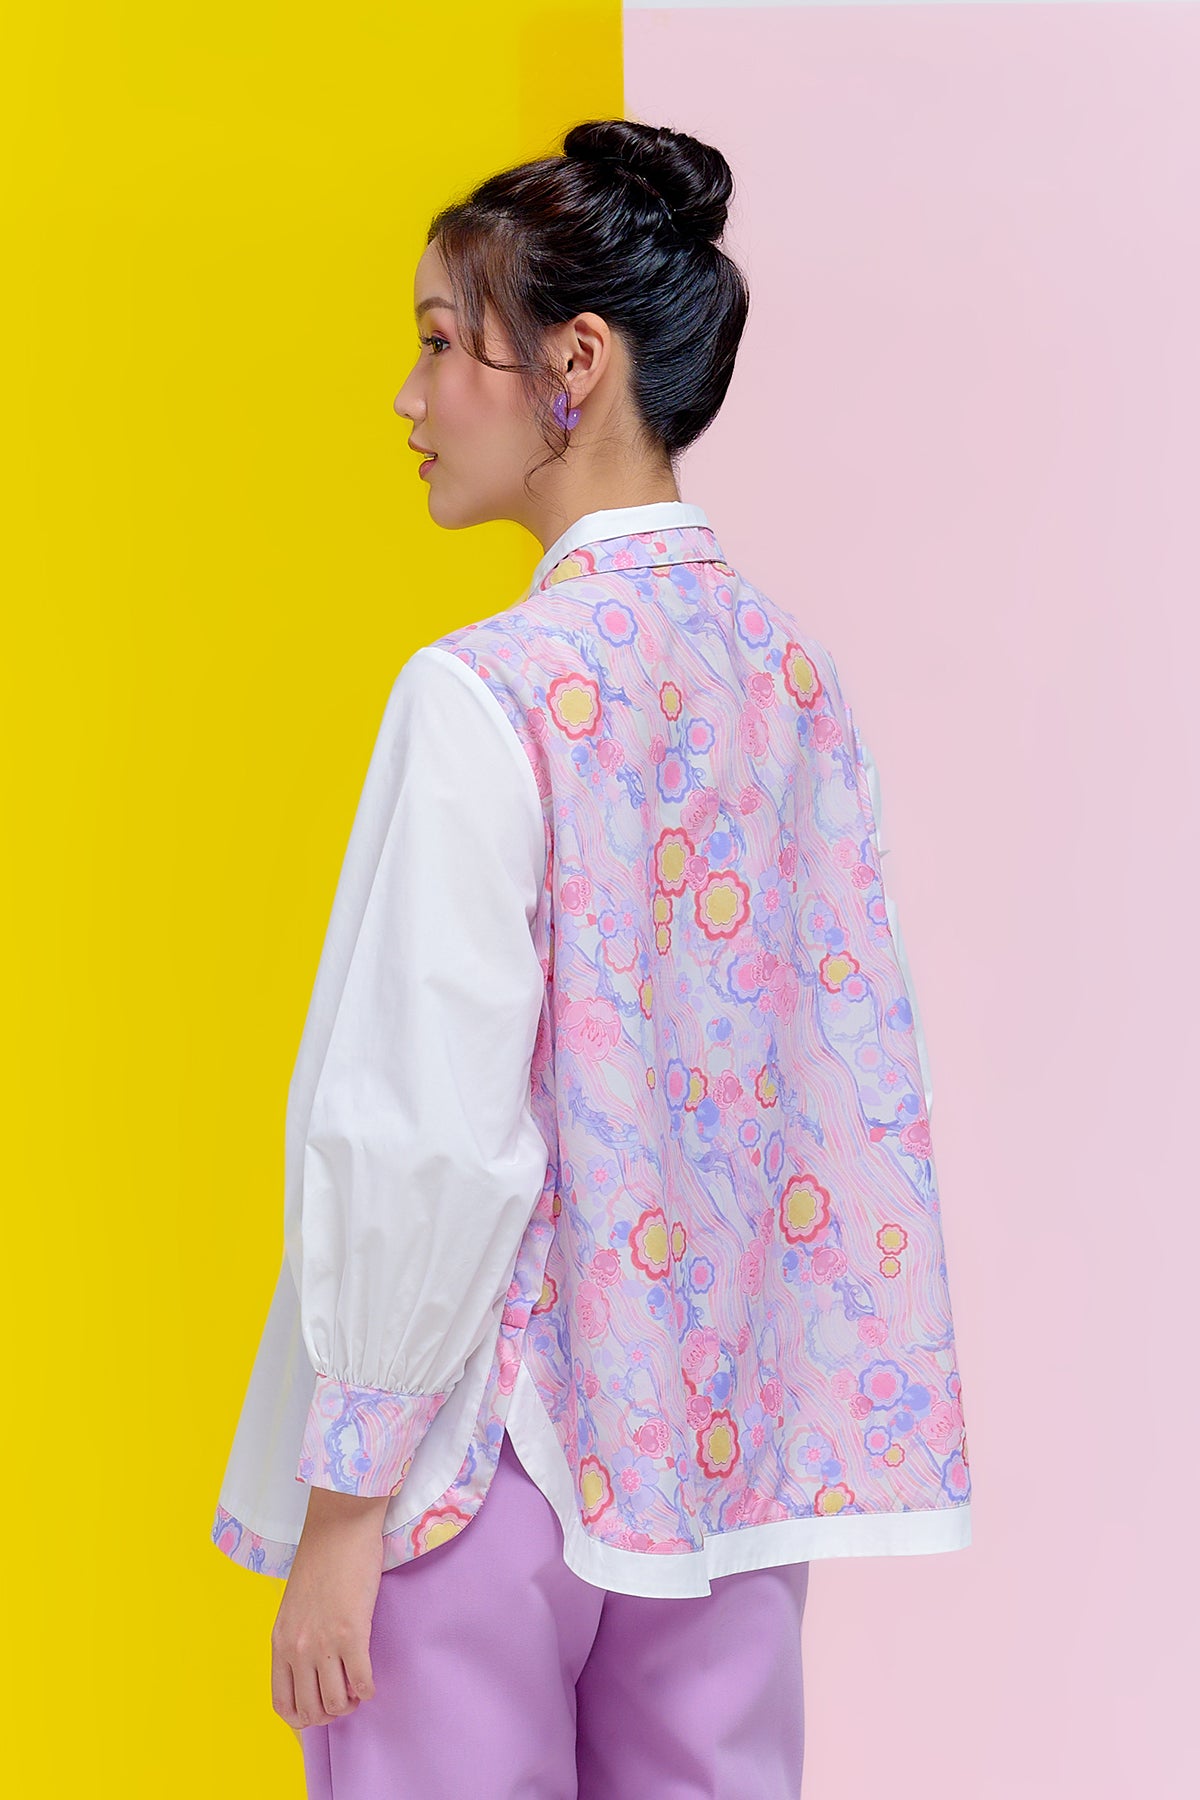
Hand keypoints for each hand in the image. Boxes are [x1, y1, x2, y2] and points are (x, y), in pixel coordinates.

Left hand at [270, 1489, 388, 1732]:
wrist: (340, 1525)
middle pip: (311, 1711)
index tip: (319, 1710)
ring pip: (336, 1703)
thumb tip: (311, 1670)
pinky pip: (361, 1683)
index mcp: (280, 1641)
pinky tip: (370, 1680)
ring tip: (357, 1687)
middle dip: (330, 1713)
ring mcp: (323, 1643)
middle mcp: (297, 1648)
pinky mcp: (352, 1633)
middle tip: (344, 1697)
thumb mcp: (294, 1606)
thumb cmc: (321, 1560)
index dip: (303, 1718)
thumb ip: (297, 1638)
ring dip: (350, 1703)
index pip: (282, 1703)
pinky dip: (368, 1689)